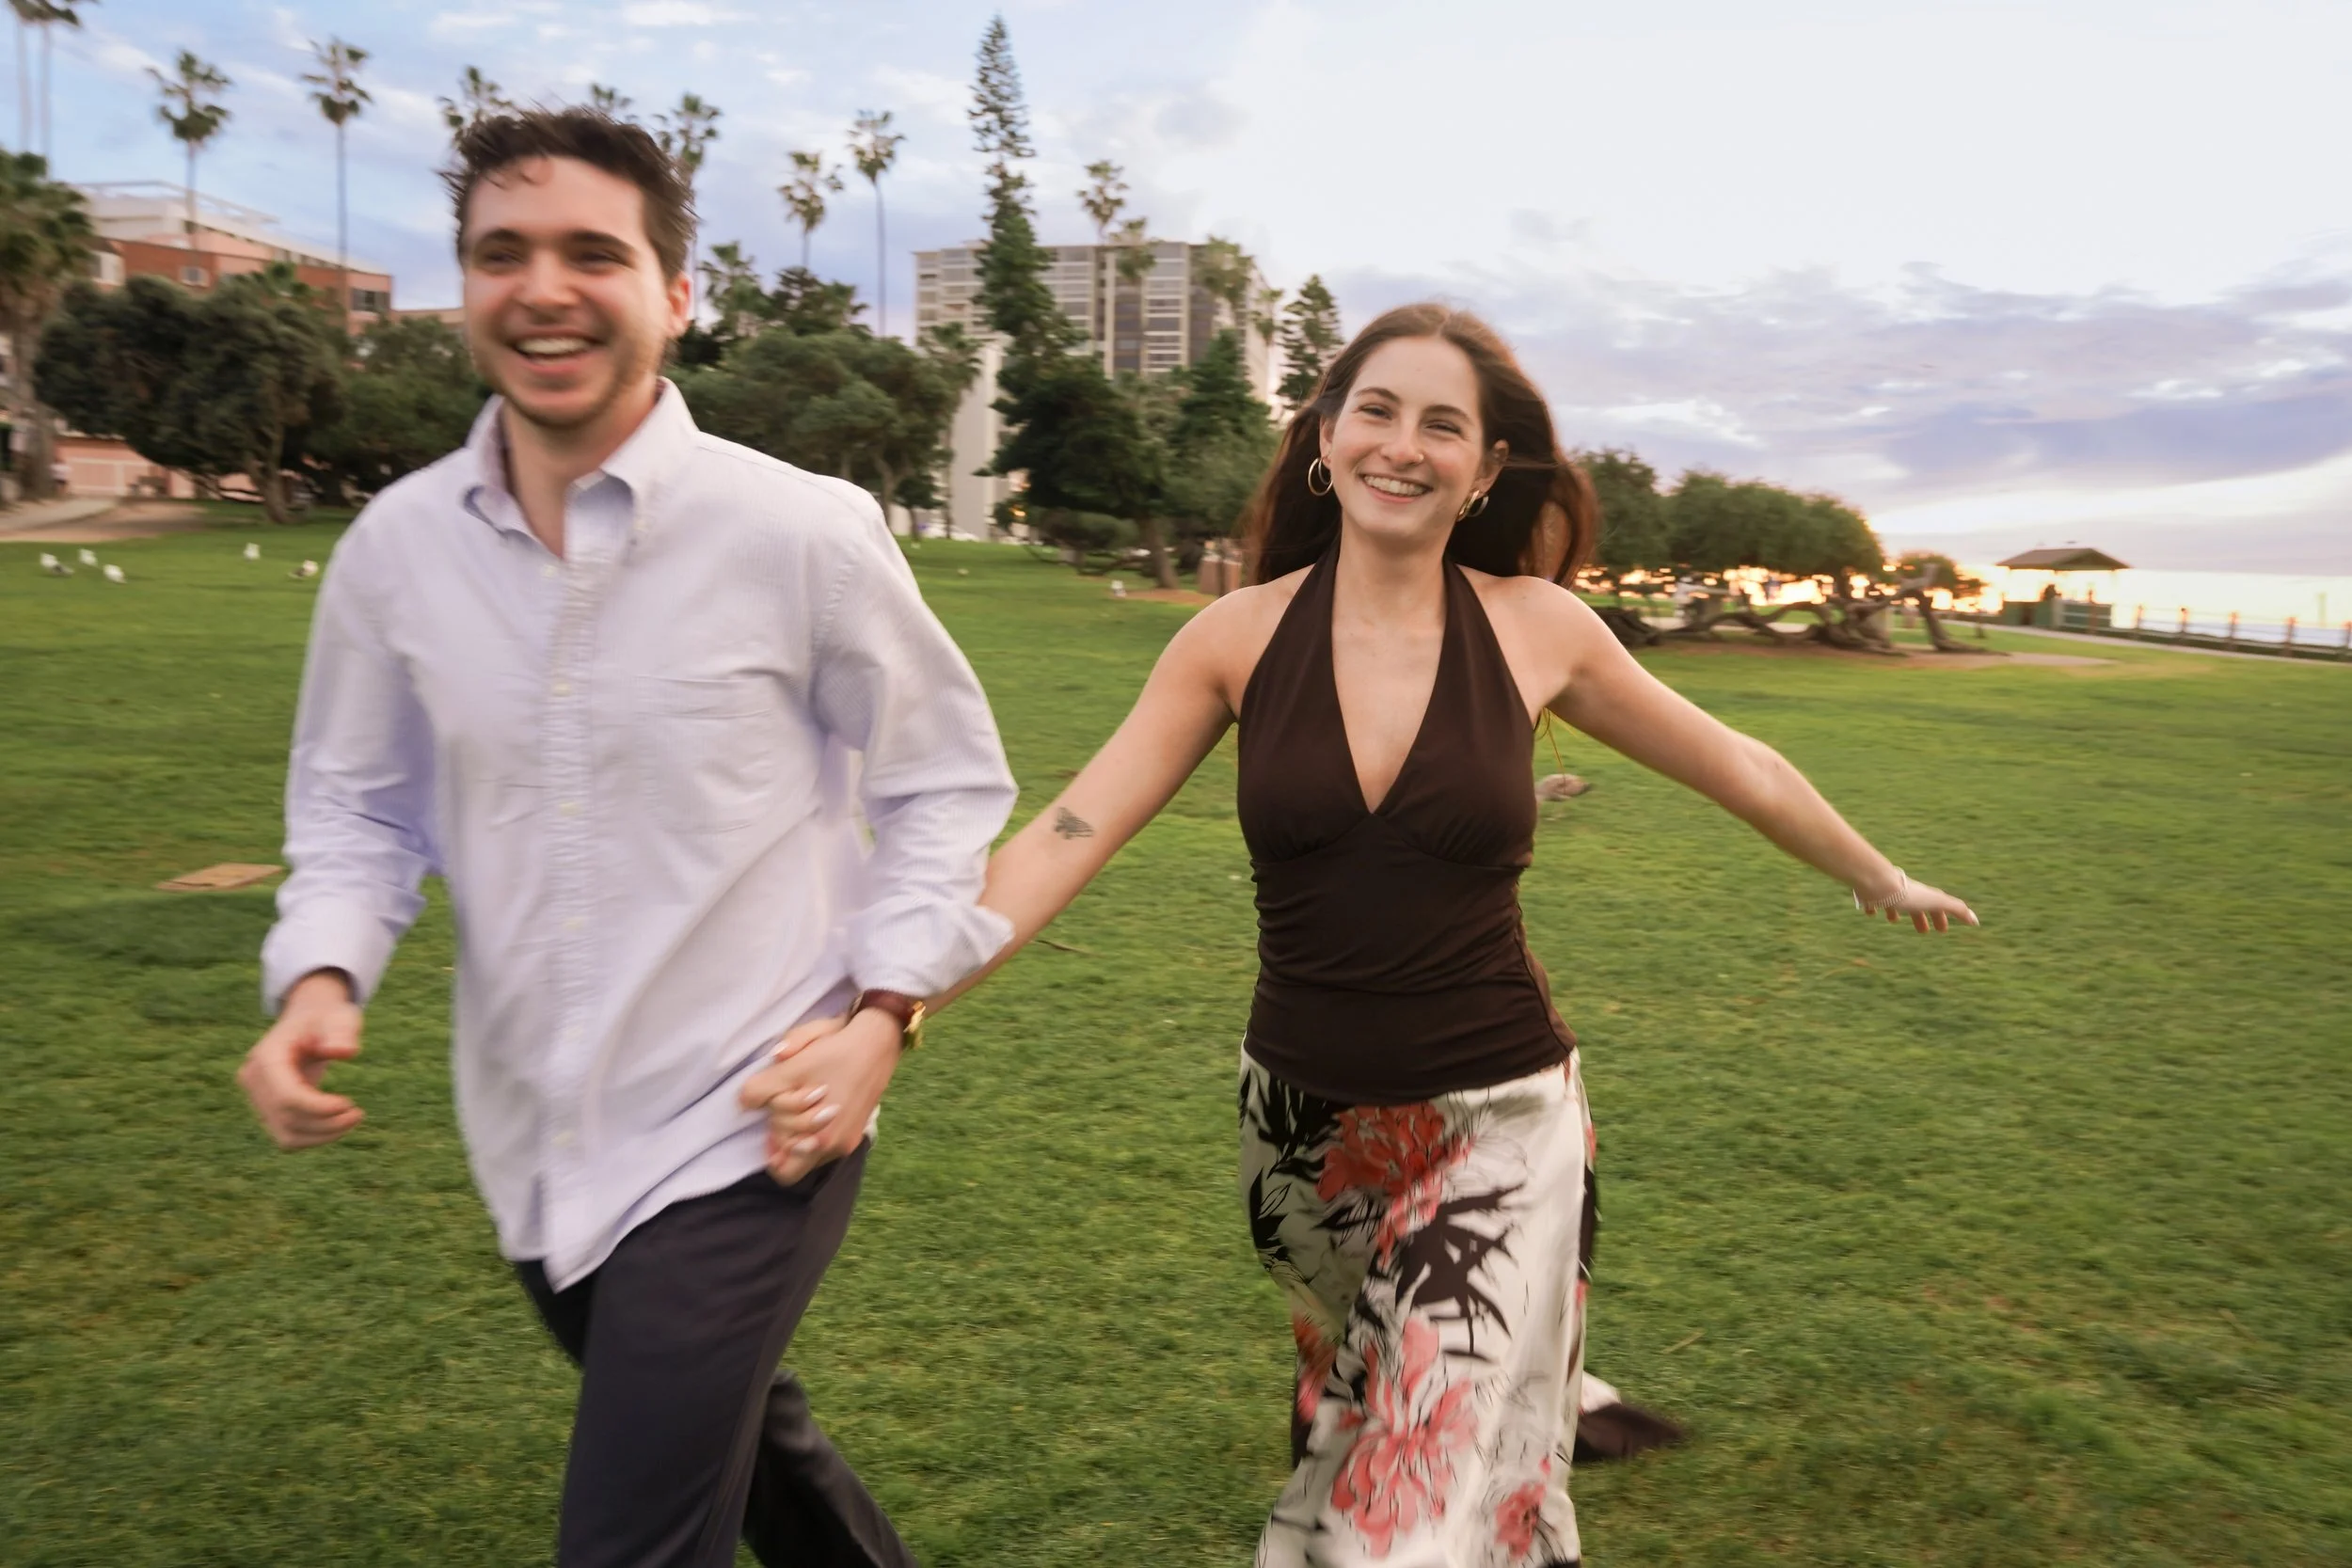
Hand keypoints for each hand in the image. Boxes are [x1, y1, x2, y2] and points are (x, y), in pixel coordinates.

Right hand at [238, 969, 365, 1148]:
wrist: (309, 1022)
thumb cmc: (326, 1019)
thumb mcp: (339, 1017)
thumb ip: (342, 1032)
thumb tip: (344, 1052)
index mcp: (266, 1056)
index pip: (286, 1096)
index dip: (318, 1108)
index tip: (350, 1105)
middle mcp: (253, 1080)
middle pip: (287, 1118)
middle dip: (327, 1123)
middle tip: (358, 1113)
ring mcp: (256, 1099)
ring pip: (286, 1136)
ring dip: (323, 1135)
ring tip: (352, 1119)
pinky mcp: (267, 1112)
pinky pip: (288, 1138)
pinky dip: (315, 1138)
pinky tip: (337, 1124)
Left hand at [736, 1008, 901, 1184]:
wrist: (877, 1041)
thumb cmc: (834, 1052)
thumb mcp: (792, 1067)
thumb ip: (761, 1089)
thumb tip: (745, 1103)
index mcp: (820, 1139)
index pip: (783, 1169)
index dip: (771, 1150)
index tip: (770, 1126)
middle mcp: (836, 1146)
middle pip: (796, 1158)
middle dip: (784, 1134)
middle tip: (785, 1103)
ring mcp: (849, 1139)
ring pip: (812, 1151)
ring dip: (800, 1132)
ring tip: (800, 1103)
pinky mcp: (857, 1130)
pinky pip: (828, 1143)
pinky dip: (816, 1128)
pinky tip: (815, 1104)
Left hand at [1854, 869, 1978, 933]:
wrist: (1878, 883)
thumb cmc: (1908, 894)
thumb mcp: (1936, 902)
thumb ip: (1955, 909)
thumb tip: (1976, 921)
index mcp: (1923, 896)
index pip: (1936, 907)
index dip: (1941, 918)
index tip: (1942, 931)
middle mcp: (1906, 893)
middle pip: (1916, 906)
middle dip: (1921, 918)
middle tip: (1923, 932)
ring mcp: (1888, 893)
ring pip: (1894, 902)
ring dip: (1897, 911)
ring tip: (1893, 921)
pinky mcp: (1871, 895)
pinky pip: (1872, 900)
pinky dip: (1872, 906)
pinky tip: (1870, 912)